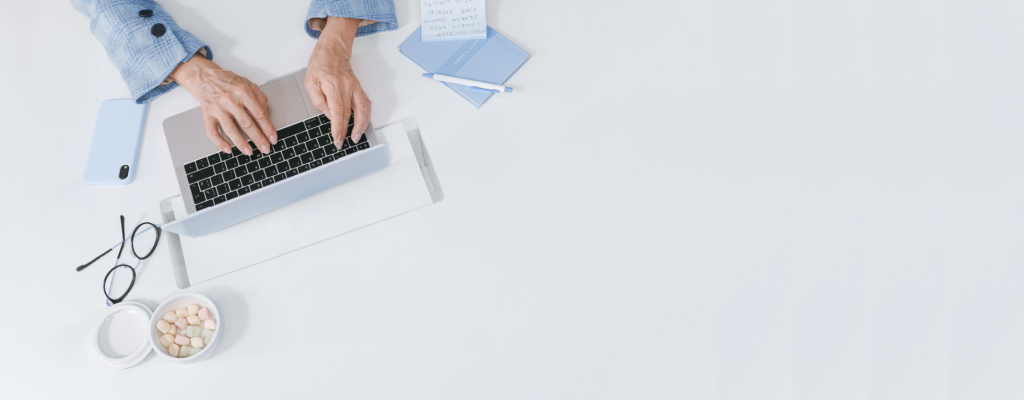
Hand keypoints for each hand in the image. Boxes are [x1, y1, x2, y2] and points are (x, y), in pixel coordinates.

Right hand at [169, 56, 275, 155]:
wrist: (204, 76)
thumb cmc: (227, 81)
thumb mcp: (247, 83)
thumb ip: (259, 97)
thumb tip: (266, 114)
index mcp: (243, 92)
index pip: (259, 114)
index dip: (267, 128)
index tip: (272, 138)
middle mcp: (230, 101)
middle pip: (247, 124)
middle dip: (258, 139)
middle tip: (265, 149)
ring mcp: (218, 109)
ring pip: (231, 129)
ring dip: (241, 143)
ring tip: (249, 152)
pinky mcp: (207, 115)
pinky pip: (212, 131)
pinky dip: (219, 142)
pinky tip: (228, 149)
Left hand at [305, 17, 370, 147]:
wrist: (333, 49)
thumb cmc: (320, 64)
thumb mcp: (310, 82)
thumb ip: (318, 100)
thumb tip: (329, 115)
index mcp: (332, 85)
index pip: (337, 111)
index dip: (338, 127)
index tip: (337, 138)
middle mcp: (346, 86)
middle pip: (350, 113)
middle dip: (346, 131)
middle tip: (342, 142)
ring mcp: (355, 87)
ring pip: (362, 109)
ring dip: (361, 125)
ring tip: (356, 137)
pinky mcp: (358, 88)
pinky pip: (365, 104)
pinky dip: (366, 116)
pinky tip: (362, 124)